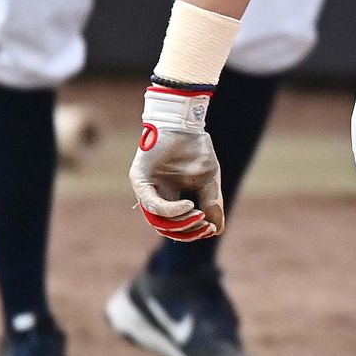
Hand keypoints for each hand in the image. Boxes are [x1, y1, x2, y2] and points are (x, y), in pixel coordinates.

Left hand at [130, 85, 223, 239]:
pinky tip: (188, 206)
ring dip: (180, 223)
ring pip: (158, 220)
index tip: (210, 228)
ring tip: (198, 217)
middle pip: (167, 227)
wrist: (185, 124)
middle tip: (204, 226)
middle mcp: (157, 196)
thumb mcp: (209, 181)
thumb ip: (212, 204)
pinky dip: (171, 210)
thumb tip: (216, 230)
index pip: (178, 224)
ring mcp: (147, 189)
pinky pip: (152, 204)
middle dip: (187, 232)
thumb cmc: (196, 150)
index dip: (193, 231)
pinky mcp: (139, 180)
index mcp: (171, 197)